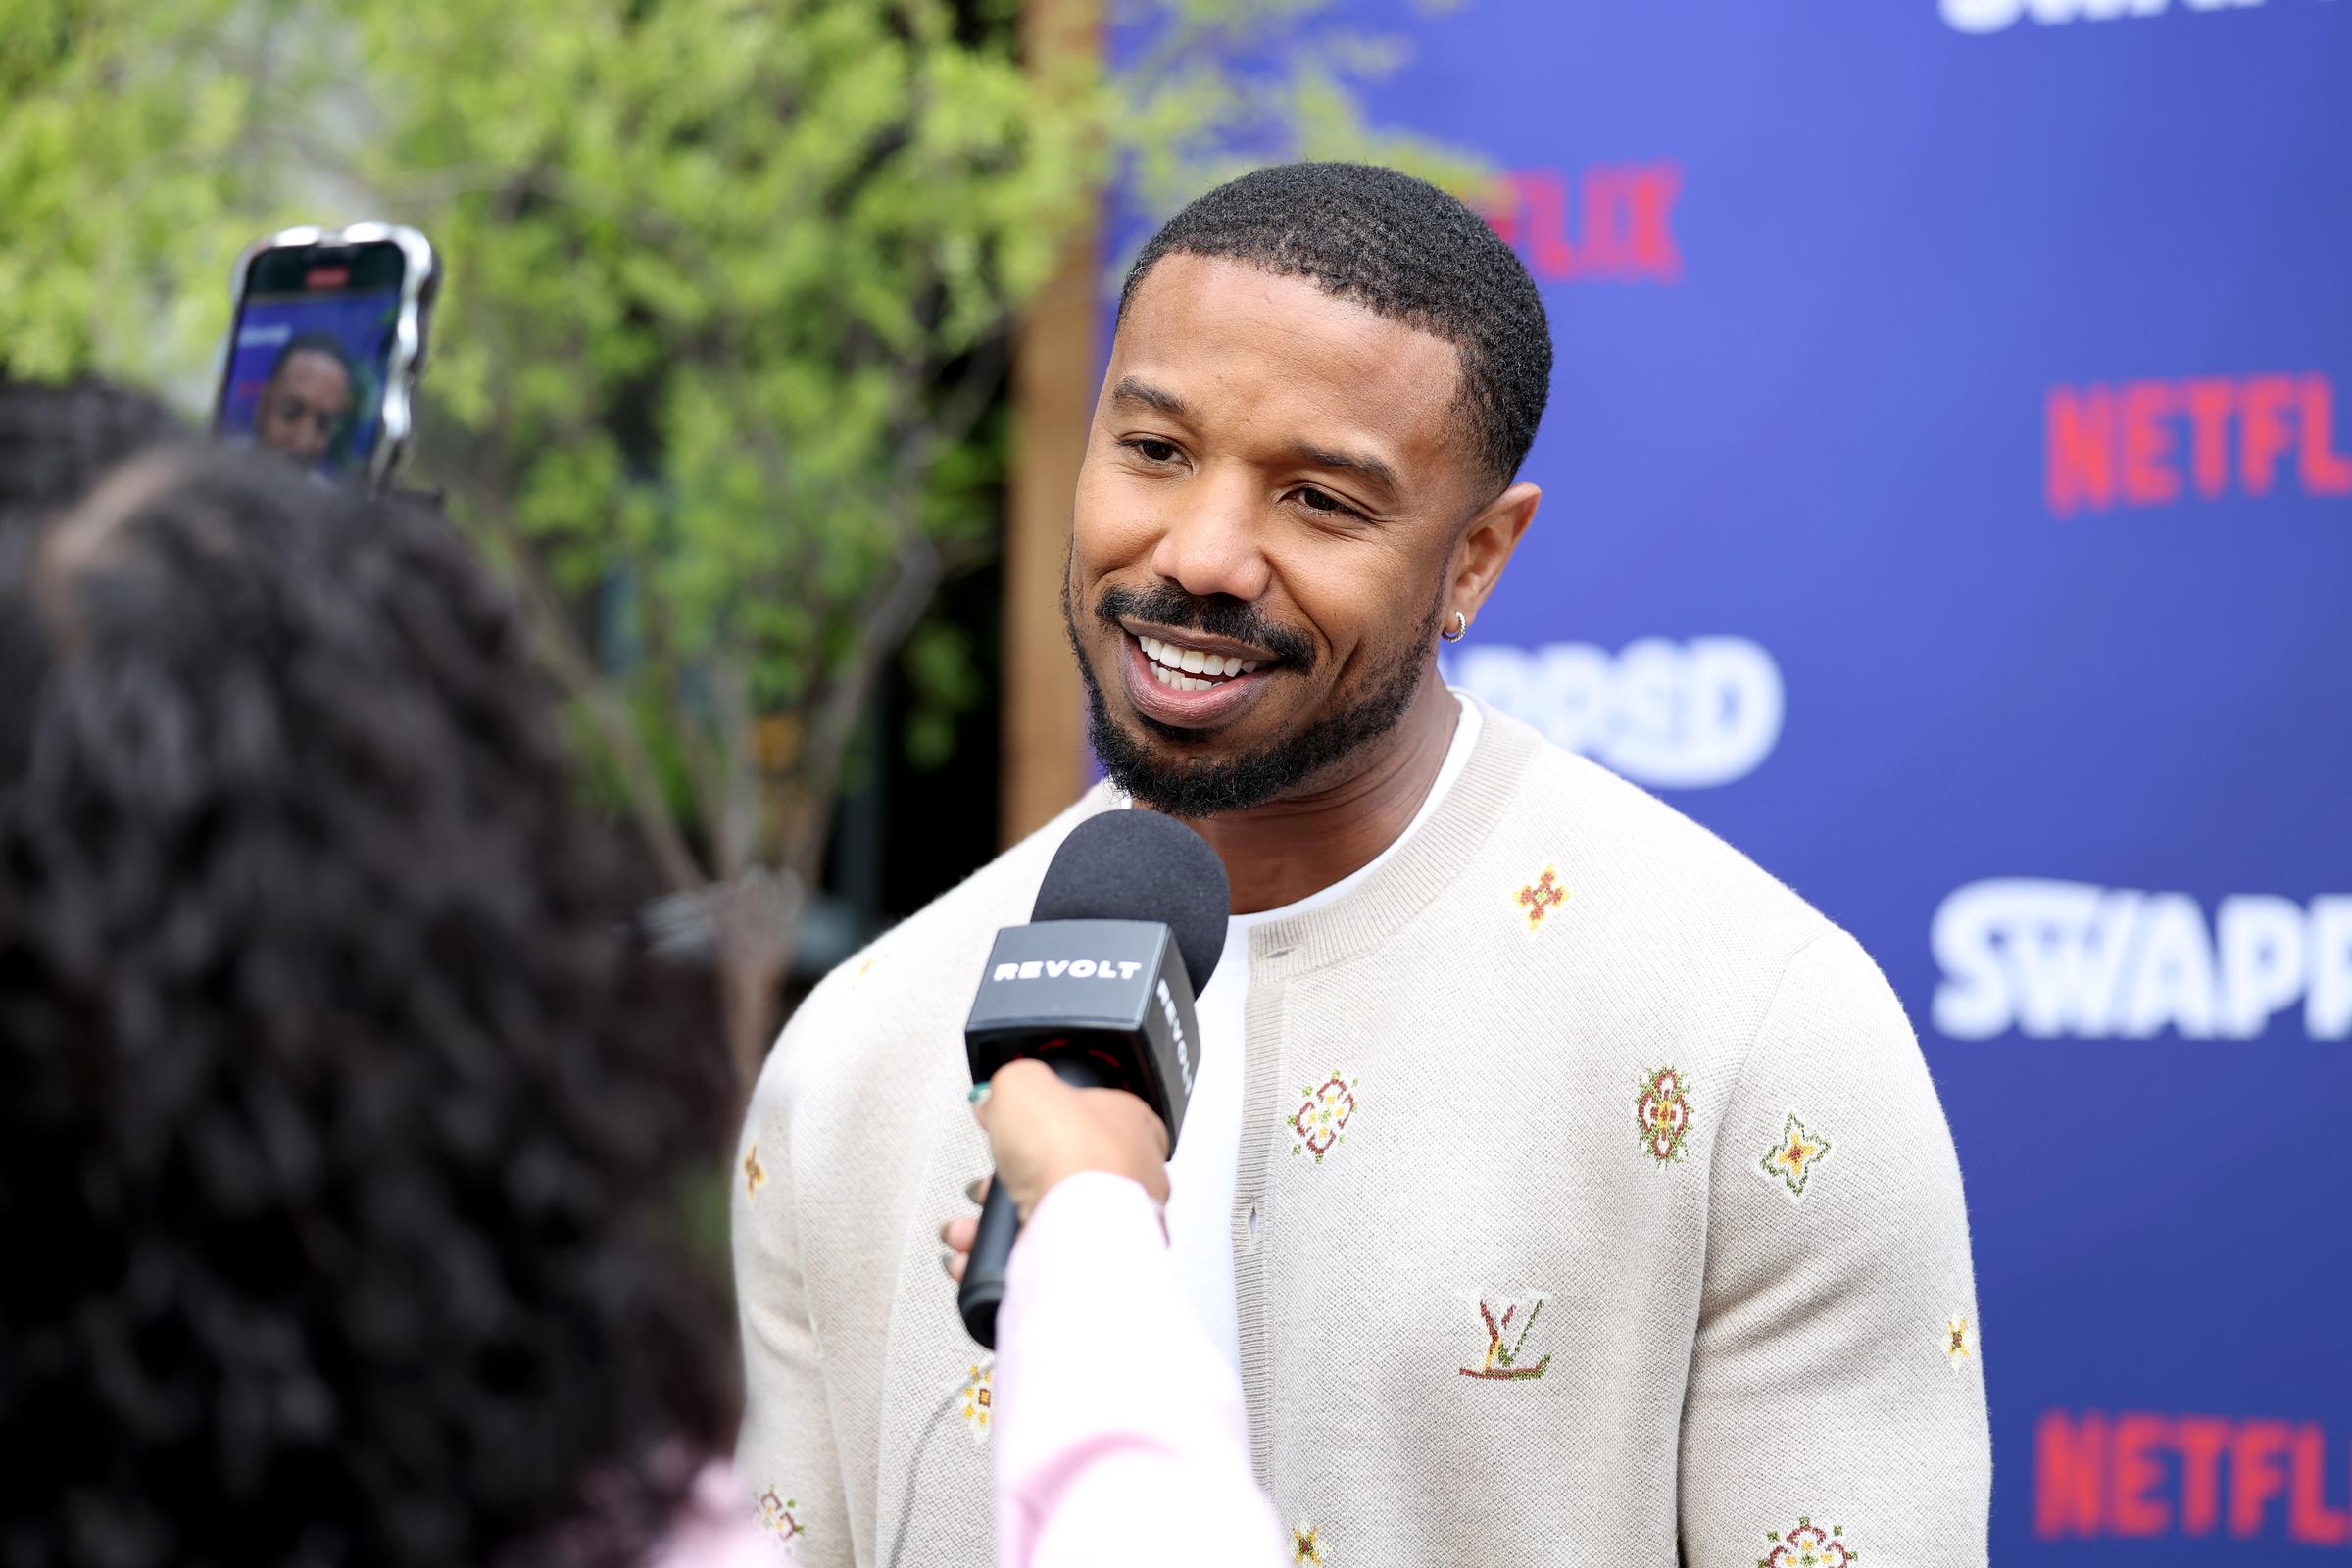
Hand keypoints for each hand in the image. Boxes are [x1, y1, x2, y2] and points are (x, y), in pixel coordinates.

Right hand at [940, 1058, 1170, 1279]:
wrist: (1078, 1227)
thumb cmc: (1071, 1154)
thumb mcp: (1024, 1085)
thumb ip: (1011, 1085)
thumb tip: (998, 1098)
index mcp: (1131, 1122)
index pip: (1089, 1113)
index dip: (1044, 1120)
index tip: (1015, 1127)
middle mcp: (1131, 1173)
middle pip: (1060, 1168)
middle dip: (1011, 1178)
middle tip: (990, 1181)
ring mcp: (1114, 1219)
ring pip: (1047, 1214)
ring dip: (998, 1218)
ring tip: (972, 1223)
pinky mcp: (1093, 1257)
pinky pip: (1041, 1252)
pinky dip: (1004, 1253)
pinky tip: (980, 1249)